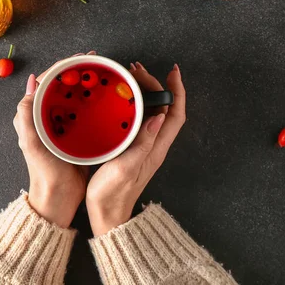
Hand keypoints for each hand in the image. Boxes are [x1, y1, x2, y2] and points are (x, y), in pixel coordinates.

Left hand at [13, 53, 94, 227]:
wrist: (57, 199)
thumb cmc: (44, 173)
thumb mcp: (31, 144)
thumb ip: (26, 116)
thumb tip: (32, 84)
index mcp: (34, 115)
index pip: (47, 81)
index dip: (63, 67)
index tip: (82, 58)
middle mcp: (47, 117)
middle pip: (63, 86)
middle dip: (78, 71)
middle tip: (97, 62)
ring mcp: (63, 125)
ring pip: (75, 97)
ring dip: (87, 84)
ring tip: (103, 74)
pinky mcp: (76, 134)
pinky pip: (85, 112)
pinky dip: (94, 102)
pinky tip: (106, 98)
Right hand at [86, 62, 185, 235]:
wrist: (106, 214)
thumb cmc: (113, 194)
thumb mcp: (126, 167)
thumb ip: (142, 143)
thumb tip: (159, 117)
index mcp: (156, 148)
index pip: (175, 114)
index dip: (177, 91)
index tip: (172, 72)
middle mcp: (154, 145)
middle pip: (164, 109)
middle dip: (157, 85)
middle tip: (139, 70)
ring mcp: (144, 146)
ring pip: (151, 112)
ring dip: (146, 92)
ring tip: (131, 77)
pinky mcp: (132, 148)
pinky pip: (139, 119)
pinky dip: (134, 104)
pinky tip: (122, 99)